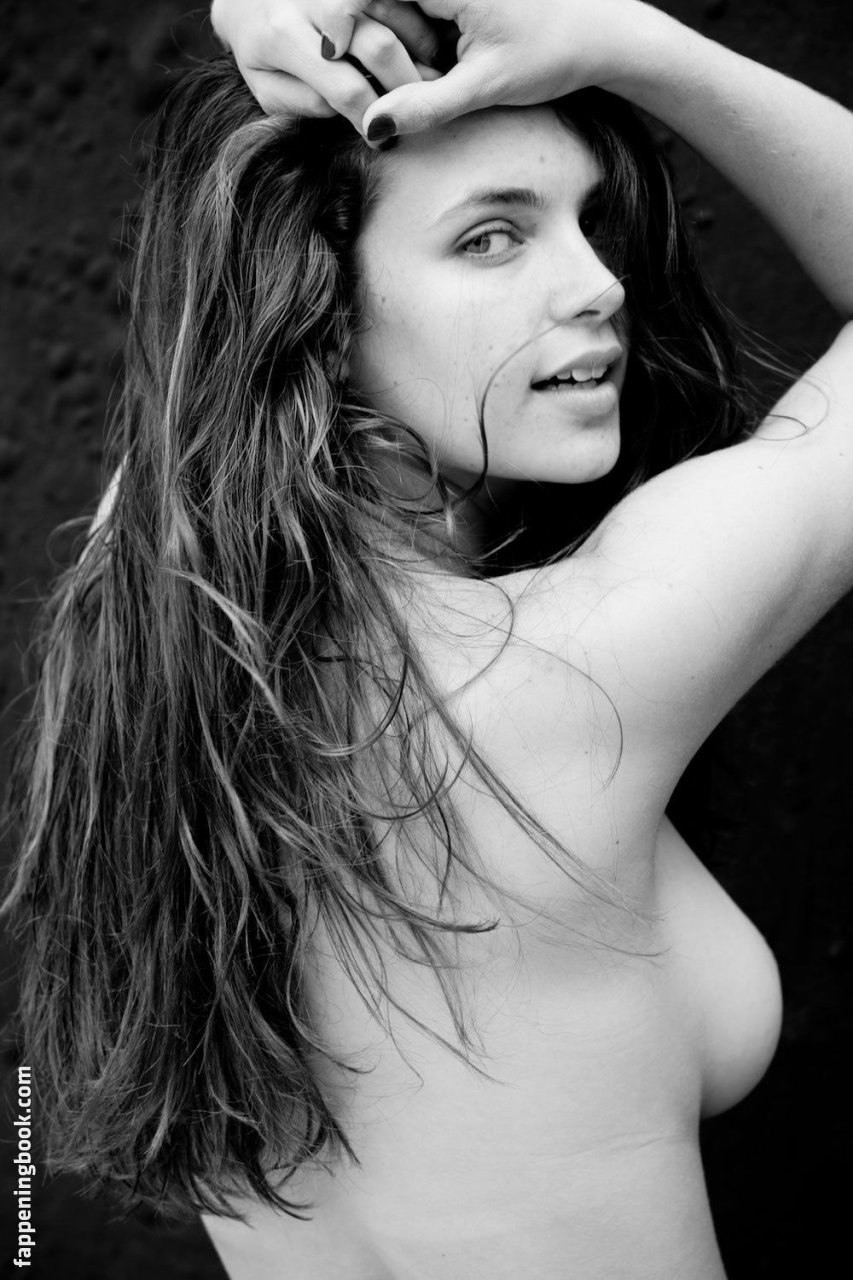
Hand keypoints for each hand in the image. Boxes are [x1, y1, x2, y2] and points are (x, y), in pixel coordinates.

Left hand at [210, 0, 443, 131]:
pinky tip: (422, 55)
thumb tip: (348, 110)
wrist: (245, 1)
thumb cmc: (260, 56)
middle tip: (414, 114)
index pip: (345, 87)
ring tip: (428, 86)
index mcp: (284, 37)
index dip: (370, 119)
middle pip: (378, 47)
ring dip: (418, 56)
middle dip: (404, 88)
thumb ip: (304, 104)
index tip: (379, 139)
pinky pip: (393, 4)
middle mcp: (309, 3)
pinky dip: (415, 30)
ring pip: (392, 20)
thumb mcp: (268, 91)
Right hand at [361, 0, 662, 139]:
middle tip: (403, 77)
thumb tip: (373, 125)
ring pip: (393, 4)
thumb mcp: (486, 87)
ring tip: (435, 69)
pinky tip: (438, 61)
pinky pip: (414, 8)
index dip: (340, 18)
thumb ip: (427, 105)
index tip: (333, 56)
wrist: (598, 35)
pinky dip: (413, 37)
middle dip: (373, 36)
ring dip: (393, 39)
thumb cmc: (551, 54)